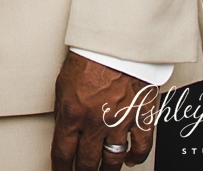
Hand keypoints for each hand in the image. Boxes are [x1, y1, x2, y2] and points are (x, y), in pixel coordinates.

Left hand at [51, 52, 155, 169]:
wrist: (117, 43)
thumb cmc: (88, 57)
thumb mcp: (62, 84)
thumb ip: (64, 111)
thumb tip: (64, 131)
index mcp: (72, 114)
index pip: (63, 153)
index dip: (61, 169)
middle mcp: (95, 123)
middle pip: (88, 161)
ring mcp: (120, 122)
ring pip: (113, 159)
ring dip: (107, 169)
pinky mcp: (141, 117)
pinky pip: (141, 146)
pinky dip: (136, 157)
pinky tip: (130, 160)